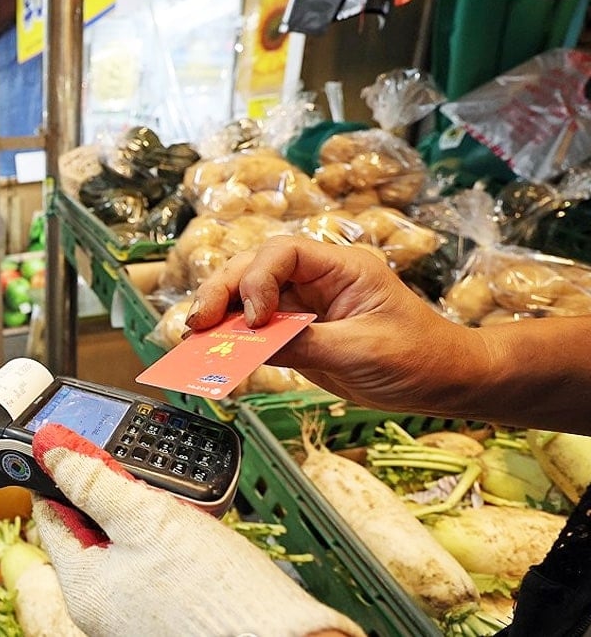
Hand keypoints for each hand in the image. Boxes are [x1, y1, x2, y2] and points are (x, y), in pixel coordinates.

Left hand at [31, 424, 362, 636]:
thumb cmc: (217, 593)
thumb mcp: (148, 518)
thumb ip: (94, 483)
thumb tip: (52, 451)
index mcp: (83, 585)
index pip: (51, 515)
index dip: (60, 473)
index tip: (67, 444)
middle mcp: (101, 606)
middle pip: (87, 530)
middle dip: (106, 494)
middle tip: (131, 469)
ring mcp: (132, 612)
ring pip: (122, 546)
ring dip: (141, 516)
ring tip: (172, 504)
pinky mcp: (164, 612)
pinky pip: (151, 566)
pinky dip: (164, 542)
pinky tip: (189, 534)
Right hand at [188, 235, 484, 413]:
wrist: (443, 382)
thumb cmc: (418, 358)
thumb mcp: (362, 351)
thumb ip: (305, 345)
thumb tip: (252, 345)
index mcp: (340, 267)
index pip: (283, 253)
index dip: (258, 280)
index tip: (256, 318)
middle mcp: (317, 279)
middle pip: (253, 269)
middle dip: (222, 292)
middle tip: (198, 323)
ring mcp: (305, 305)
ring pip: (247, 297)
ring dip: (220, 314)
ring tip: (193, 336)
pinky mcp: (299, 333)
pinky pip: (258, 331)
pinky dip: (233, 340)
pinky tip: (212, 352)